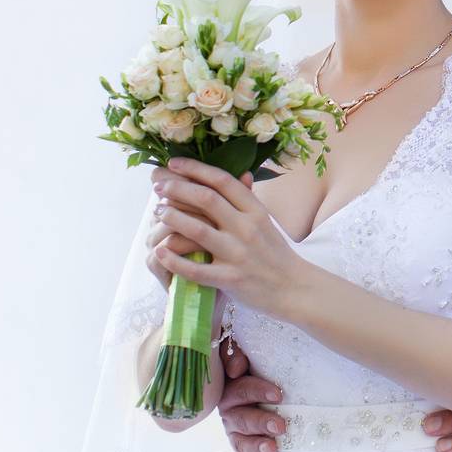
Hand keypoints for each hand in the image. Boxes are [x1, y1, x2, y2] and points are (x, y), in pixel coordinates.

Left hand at [149, 157, 307, 318]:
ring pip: (197, 230)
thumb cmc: (276, 254)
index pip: (223, 181)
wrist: (294, 288)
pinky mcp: (230, 279)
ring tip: (158, 212)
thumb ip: (250, 201)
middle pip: (207, 199)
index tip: (174, 162)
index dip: (196, 169)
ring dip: (172, 218)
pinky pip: (196, 269)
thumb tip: (243, 173)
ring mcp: (238, 254)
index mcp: (256, 211)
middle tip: (158, 186)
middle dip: (177, 189)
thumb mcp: (267, 223)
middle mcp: (248, 228)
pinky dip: (174, 260)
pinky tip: (160, 252)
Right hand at [218, 338, 285, 451]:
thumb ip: (236, 353)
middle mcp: (231, 412)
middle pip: (242, 419)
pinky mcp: (241, 449)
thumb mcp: (247, 355)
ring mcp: (235, 432)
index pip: (241, 390)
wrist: (264, 387)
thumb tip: (236, 367)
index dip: (257, 391)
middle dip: (261, 423)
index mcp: (231, 389)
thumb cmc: (259, 369)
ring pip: (241, 441)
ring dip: (256, 446)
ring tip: (272, 449)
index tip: (278, 395)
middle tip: (281, 426)